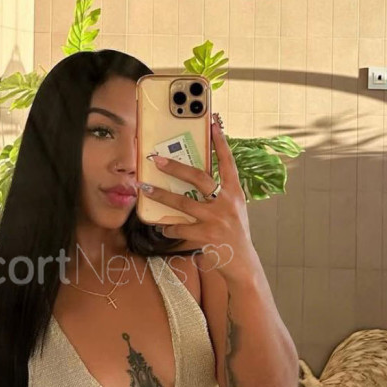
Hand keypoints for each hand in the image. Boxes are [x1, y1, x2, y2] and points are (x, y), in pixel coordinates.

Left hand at [140, 115, 253, 277]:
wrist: (242, 263)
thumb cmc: (234, 233)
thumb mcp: (233, 209)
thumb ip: (219, 194)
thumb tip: (195, 179)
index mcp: (235, 192)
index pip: (227, 162)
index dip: (220, 142)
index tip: (213, 123)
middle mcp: (227, 203)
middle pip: (198, 178)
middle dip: (175, 167)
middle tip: (156, 159)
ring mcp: (216, 220)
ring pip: (182, 203)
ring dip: (160, 195)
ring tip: (144, 188)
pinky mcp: (206, 236)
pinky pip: (179, 228)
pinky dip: (168, 228)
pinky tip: (161, 226)